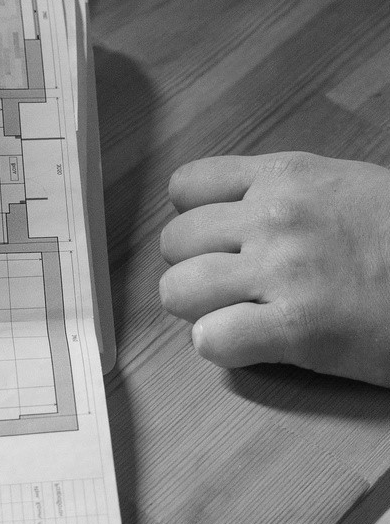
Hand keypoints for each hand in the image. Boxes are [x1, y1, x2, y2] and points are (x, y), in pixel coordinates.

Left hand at [159, 153, 389, 386]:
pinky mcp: (300, 329)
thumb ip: (288, 193)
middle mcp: (274, 217)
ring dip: (199, 310)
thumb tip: (236, 212)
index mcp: (285, 176)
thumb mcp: (349, 187)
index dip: (195, 220)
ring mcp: (284, 271)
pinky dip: (221, 348)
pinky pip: (211, 339)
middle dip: (195, 267)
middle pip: (174, 242)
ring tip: (236, 317)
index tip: (219, 242)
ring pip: (178, 289)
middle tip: (232, 288)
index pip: (186, 187)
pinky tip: (250, 346)